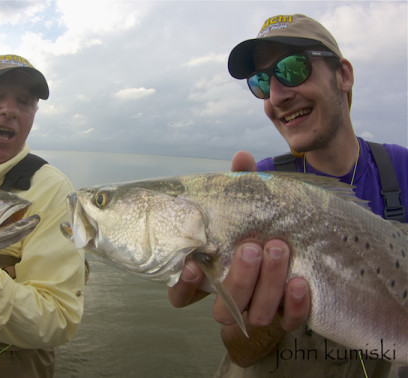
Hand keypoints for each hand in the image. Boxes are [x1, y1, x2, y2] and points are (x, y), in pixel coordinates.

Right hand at [168, 150, 309, 330]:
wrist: (297, 258)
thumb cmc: (257, 232)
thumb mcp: (247, 211)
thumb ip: (241, 188)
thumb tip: (242, 156)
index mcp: (208, 278)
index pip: (180, 295)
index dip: (183, 286)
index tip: (193, 265)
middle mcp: (229, 300)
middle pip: (222, 309)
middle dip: (239, 278)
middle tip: (252, 246)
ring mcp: (256, 311)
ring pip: (254, 315)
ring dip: (266, 285)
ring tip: (278, 249)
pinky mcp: (285, 319)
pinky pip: (288, 322)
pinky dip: (293, 305)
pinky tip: (299, 282)